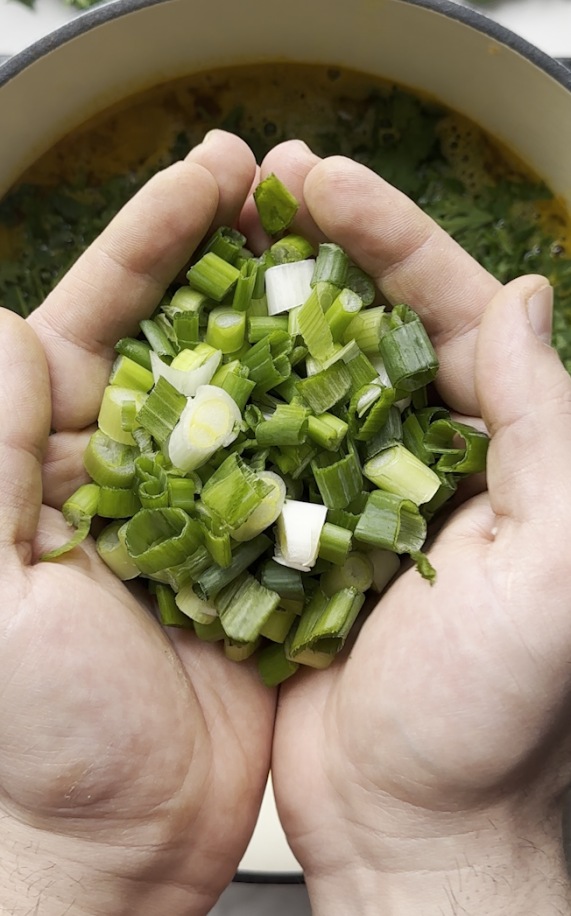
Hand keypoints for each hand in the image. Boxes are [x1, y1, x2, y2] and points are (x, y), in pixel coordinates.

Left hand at [0, 131, 272, 915]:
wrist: (115, 845)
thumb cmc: (35, 731)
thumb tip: (12, 325)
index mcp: (53, 460)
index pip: (99, 320)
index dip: (151, 241)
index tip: (205, 174)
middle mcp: (129, 470)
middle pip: (182, 333)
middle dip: (225, 252)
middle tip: (279, 178)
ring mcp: (202, 507)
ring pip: (250, 388)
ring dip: (287, 318)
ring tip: (335, 247)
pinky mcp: (261, 555)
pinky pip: (301, 468)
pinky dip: (330, 415)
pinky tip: (364, 365)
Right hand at [245, 143, 570, 915]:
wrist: (420, 826)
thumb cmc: (496, 717)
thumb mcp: (554, 568)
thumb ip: (547, 428)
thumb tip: (521, 296)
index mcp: (509, 449)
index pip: (452, 308)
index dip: (390, 234)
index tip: (326, 179)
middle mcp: (439, 457)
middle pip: (380, 321)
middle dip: (328, 244)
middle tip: (271, 178)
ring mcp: (366, 492)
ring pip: (317, 372)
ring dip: (275, 305)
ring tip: (225, 239)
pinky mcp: (307, 537)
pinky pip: (268, 447)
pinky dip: (237, 396)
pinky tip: (198, 353)